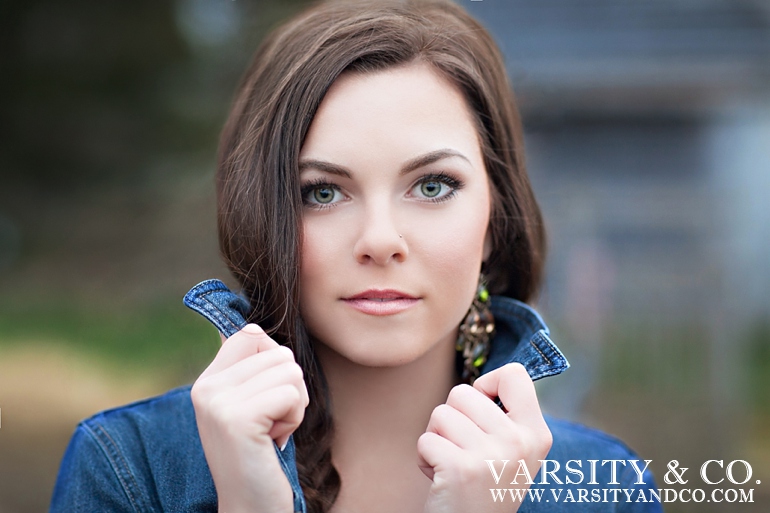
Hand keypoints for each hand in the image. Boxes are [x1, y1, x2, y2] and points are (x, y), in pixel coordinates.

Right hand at [191, 324, 308, 512]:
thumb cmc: (261, 454)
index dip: (275, 363)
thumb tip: (255, 327)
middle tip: (270, 424)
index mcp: (207, 381)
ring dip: (293, 405)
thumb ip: (251, 369)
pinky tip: (273, 441)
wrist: (251, 507)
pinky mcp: (237, 419)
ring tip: (271, 432)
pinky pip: (291, 394)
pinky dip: (293, 418)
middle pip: (279, 352)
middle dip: (289, 389)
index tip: (264, 401)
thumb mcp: (250, 405)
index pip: (252, 333)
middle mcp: (206, 388)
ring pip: (290, 370)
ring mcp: (218, 403)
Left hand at [417, 363, 551, 512]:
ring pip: (440, 414)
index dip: (487, 385)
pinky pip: (425, 440)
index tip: (482, 409)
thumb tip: (484, 383)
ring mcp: (491, 455)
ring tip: (453, 465)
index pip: (515, 374)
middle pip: (462, 392)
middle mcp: (520, 442)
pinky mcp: (461, 469)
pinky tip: (443, 479)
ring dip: (437, 439)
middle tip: (463, 450)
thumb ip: (505, 418)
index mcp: (537, 434)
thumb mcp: (513, 452)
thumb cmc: (484, 488)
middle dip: (451, 419)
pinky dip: (424, 459)